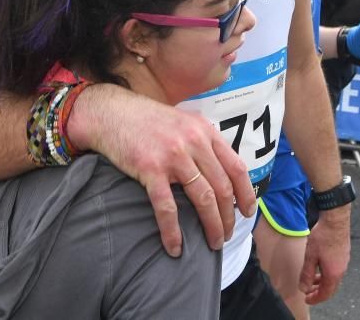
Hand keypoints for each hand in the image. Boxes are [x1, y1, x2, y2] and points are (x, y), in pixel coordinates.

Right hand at [69, 88, 254, 256]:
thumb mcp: (183, 122)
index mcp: (205, 131)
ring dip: (211, 226)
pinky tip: (175, 247)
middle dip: (228, 217)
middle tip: (226, 235)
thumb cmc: (147, 120)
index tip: (248, 212)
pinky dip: (173, 231)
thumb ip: (202, 142)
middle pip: (222, 187)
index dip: (246, 194)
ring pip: (202, 198)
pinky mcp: (150, 168)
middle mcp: (194, 142)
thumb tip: (219, 172)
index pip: (236, 167)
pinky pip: (167, 207)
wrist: (111, 112)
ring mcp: (173, 155)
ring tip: (212, 243)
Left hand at [300, 204, 350, 303]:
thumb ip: (307, 274)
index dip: (315, 298)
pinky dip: (327, 273)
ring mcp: (344, 262)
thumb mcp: (310, 256)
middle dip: (318, 291)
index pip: (325, 294)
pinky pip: (336, 270)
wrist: (336, 220)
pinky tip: (319, 266)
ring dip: (322, 281)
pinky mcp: (344, 254)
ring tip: (312, 279)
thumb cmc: (323, 236)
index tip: (307, 299)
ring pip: (333, 278)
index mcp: (334, 274)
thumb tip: (304, 288)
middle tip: (308, 291)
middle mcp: (342, 270)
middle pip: (331, 288)